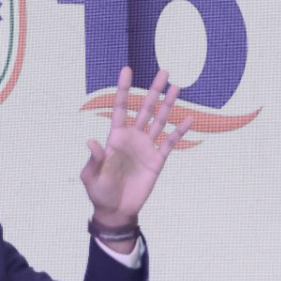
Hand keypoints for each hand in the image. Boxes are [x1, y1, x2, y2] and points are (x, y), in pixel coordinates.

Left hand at [81, 67, 191, 249]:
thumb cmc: (99, 193)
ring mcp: (146, 148)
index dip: (123, 89)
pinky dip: (180, 131)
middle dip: (154, 90)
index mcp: (114, 138)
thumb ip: (93, 158)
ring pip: (160, 121)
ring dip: (168, 104)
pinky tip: (189, 118)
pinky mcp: (157, 161)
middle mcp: (132, 138)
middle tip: (164, 71)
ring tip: (177, 87)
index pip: (120, 108)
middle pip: (145, 109)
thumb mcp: (91, 176)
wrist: (116, 211)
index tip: (127, 70)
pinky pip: (170, 142)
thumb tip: (90, 141)